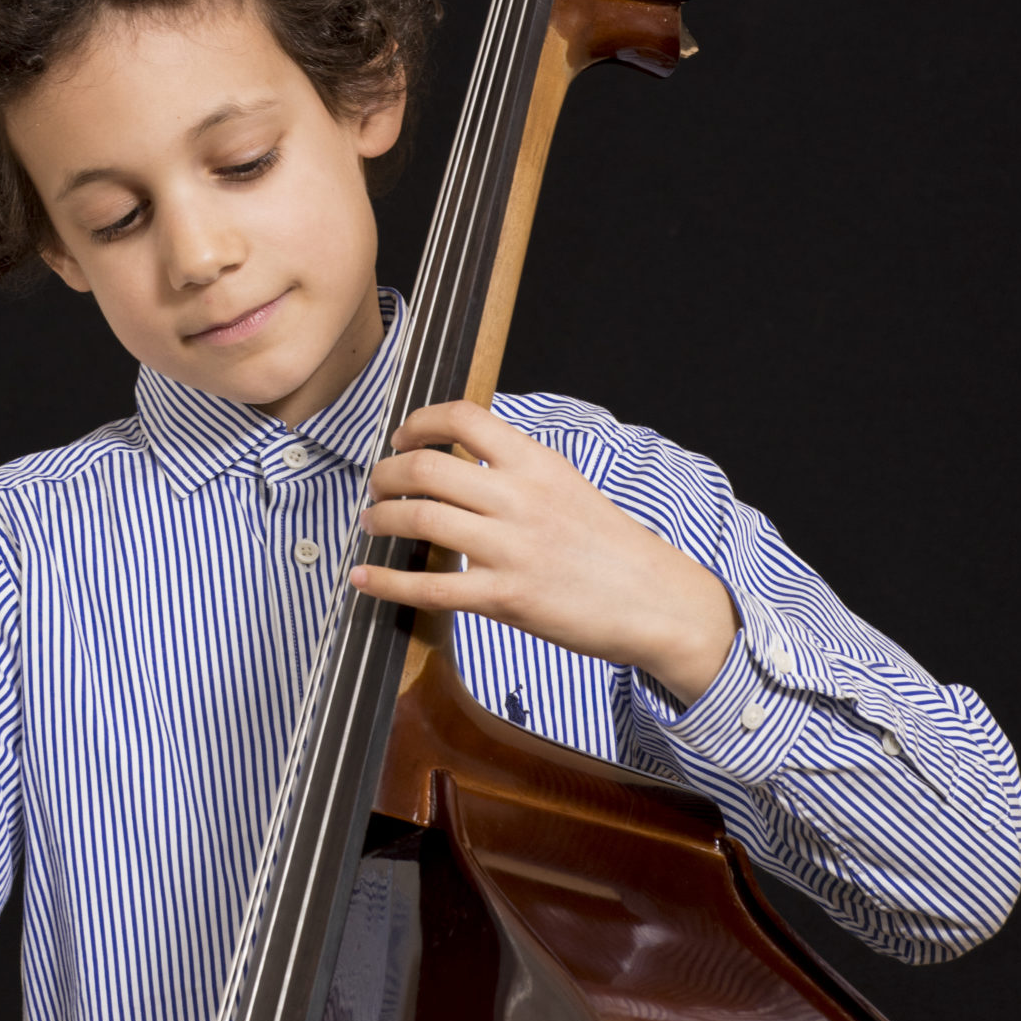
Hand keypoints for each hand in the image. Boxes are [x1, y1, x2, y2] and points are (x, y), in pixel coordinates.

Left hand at [349, 399, 737, 707]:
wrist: (656, 602)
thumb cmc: (610, 548)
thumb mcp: (568, 487)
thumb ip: (518, 472)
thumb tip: (462, 462)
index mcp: (537, 463)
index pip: (465, 418)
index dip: (419, 422)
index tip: (401, 438)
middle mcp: (521, 498)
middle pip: (426, 467)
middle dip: (386, 474)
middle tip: (377, 486)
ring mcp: (512, 548)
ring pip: (419, 520)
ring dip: (381, 519)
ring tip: (371, 524)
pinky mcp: (507, 598)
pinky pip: (430, 587)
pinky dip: (387, 583)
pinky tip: (364, 580)